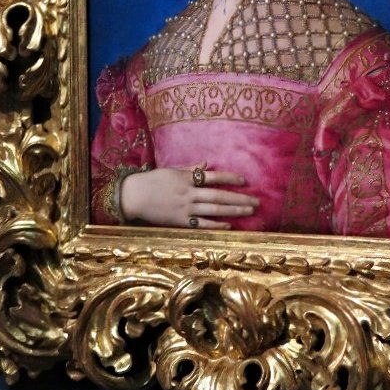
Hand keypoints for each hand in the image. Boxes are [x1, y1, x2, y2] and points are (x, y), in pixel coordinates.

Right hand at [120, 164, 258, 228]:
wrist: (134, 196)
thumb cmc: (152, 180)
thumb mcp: (172, 171)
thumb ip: (190, 169)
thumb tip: (206, 163)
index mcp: (187, 178)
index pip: (214, 177)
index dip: (230, 178)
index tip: (244, 180)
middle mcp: (189, 193)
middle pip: (219, 196)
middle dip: (239, 198)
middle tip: (256, 202)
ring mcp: (185, 208)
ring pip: (214, 210)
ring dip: (233, 211)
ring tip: (249, 211)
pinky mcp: (180, 221)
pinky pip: (201, 224)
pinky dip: (216, 225)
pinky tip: (229, 225)